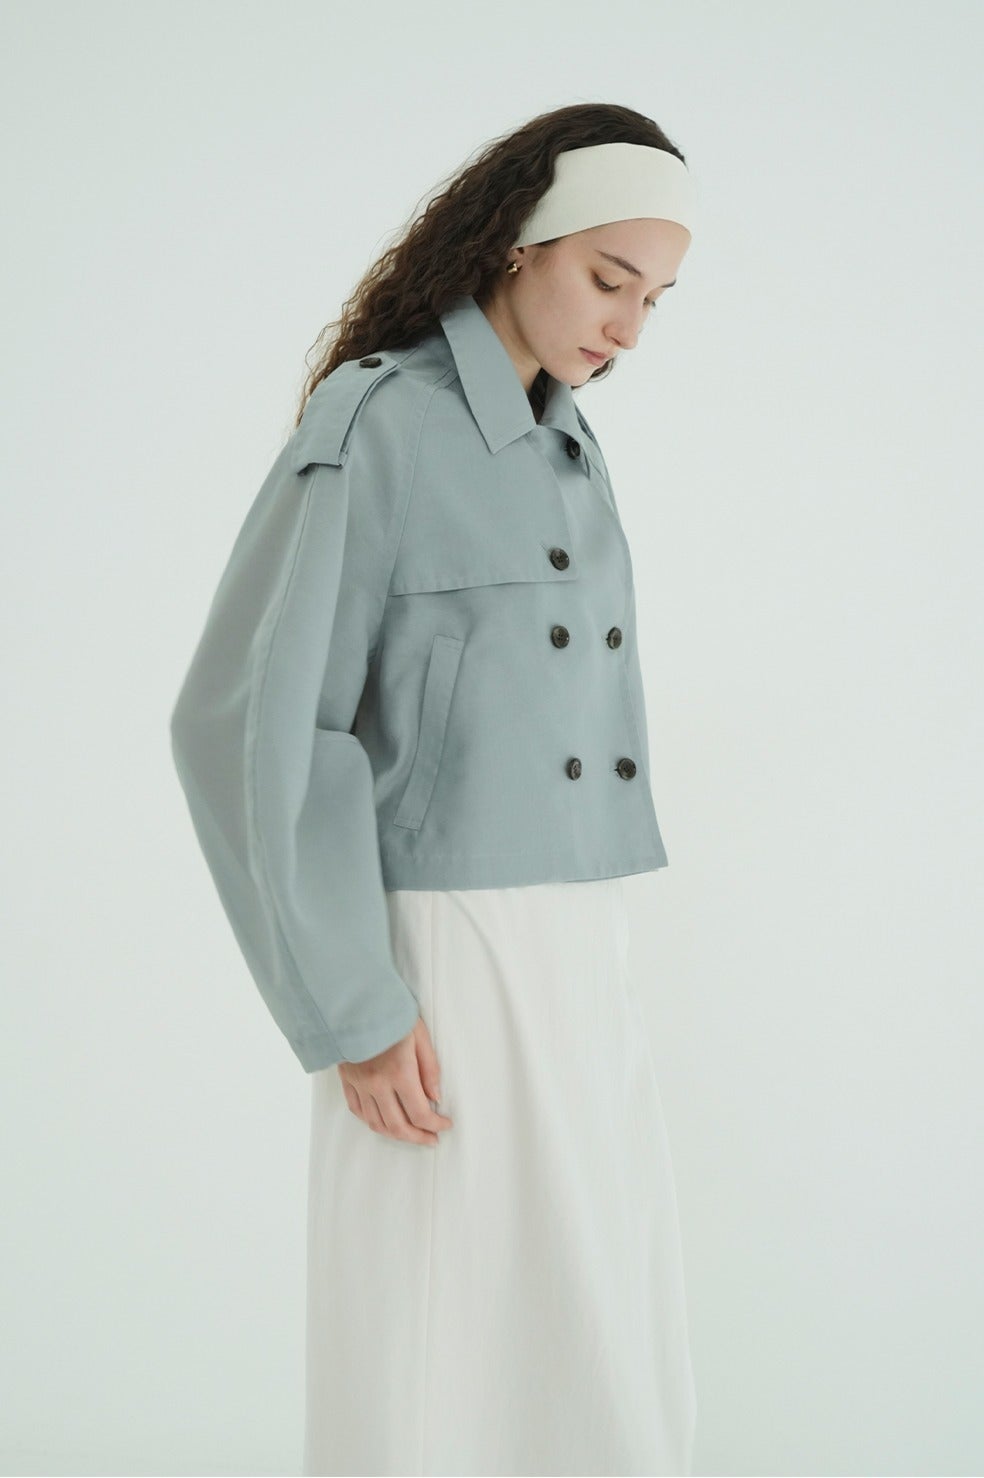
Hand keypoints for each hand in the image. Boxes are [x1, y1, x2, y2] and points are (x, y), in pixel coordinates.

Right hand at [337, 1014, 452, 1145]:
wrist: (354, 1001)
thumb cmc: (391, 1013)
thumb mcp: (420, 1035)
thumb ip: (430, 1069)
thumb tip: (436, 1098)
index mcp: (399, 1072)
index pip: (420, 1113)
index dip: (435, 1125)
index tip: (445, 1124)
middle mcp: (377, 1084)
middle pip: (398, 1126)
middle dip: (418, 1137)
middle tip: (431, 1139)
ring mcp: (359, 1084)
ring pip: (376, 1124)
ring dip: (396, 1134)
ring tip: (411, 1134)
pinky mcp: (347, 1080)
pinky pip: (358, 1111)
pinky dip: (373, 1121)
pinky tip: (385, 1121)